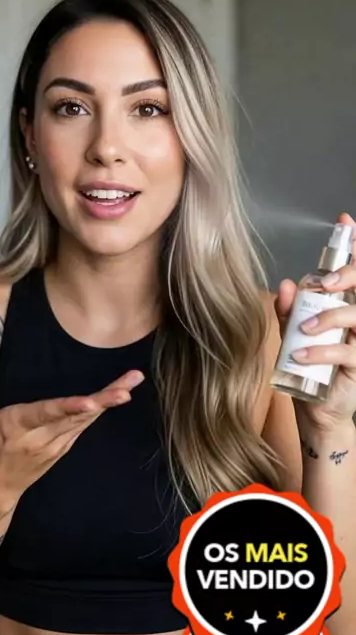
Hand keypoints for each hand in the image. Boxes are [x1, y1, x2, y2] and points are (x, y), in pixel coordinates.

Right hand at [0, 370, 144, 505]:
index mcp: (16, 426)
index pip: (45, 414)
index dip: (67, 408)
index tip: (89, 402)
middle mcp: (41, 436)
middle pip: (75, 416)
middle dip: (101, 403)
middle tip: (125, 389)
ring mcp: (55, 443)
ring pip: (86, 419)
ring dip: (109, 402)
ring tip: (131, 383)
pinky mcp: (64, 444)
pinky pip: (86, 424)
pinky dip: (103, 409)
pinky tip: (121, 393)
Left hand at [275, 212, 355, 431]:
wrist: (316, 412)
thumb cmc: (308, 368)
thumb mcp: (292, 336)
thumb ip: (289, 311)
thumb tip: (286, 284)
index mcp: (345, 306)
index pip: (354, 274)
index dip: (355, 247)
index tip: (346, 222)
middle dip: (348, 276)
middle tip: (325, 284)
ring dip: (329, 317)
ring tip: (303, 329)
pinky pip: (348, 352)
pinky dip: (322, 350)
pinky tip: (301, 353)